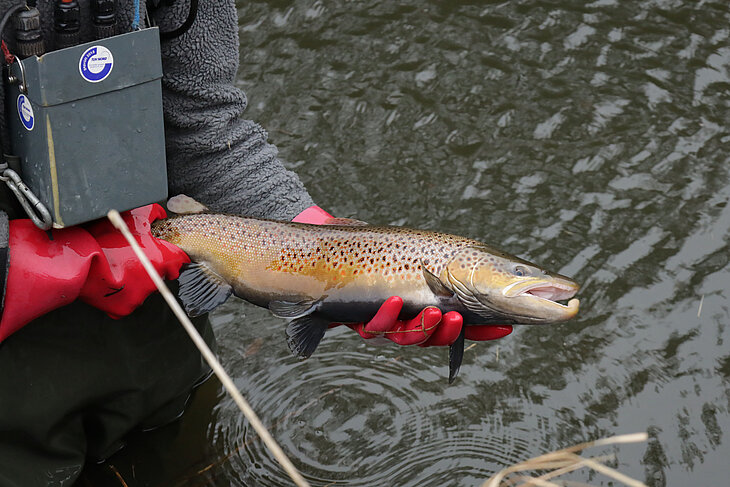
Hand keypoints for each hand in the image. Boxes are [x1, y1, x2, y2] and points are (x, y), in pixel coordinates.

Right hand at [0, 205, 188, 341]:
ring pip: (143, 289)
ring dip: (134, 281)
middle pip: (160, 274)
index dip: (171, 254)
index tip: (165, 252)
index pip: (179, 261)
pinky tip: (109, 281)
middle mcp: (154, 281)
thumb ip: (153, 214)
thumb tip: (160, 214)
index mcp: (161, 260)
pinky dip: (119, 294)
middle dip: (150, 266)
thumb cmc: (103, 237)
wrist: (75, 259)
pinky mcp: (122, 309)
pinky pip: (126, 302)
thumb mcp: (132, 217)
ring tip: (116, 268)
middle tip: (131, 257)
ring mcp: (138, 298)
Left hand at [292, 207, 512, 346]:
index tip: (504, 328)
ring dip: (422, 329)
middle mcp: (404, 320)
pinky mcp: (354, 320)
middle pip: (433, 338)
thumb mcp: (411, 250)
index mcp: (423, 305)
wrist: (318, 247)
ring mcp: (379, 322)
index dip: (481, 330)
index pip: (459, 324)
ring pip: (405, 338)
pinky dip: (385, 316)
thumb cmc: (368, 248)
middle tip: (458, 319)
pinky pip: (372, 327)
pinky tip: (394, 300)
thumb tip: (497, 260)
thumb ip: (439, 262)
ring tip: (435, 312)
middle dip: (449, 333)